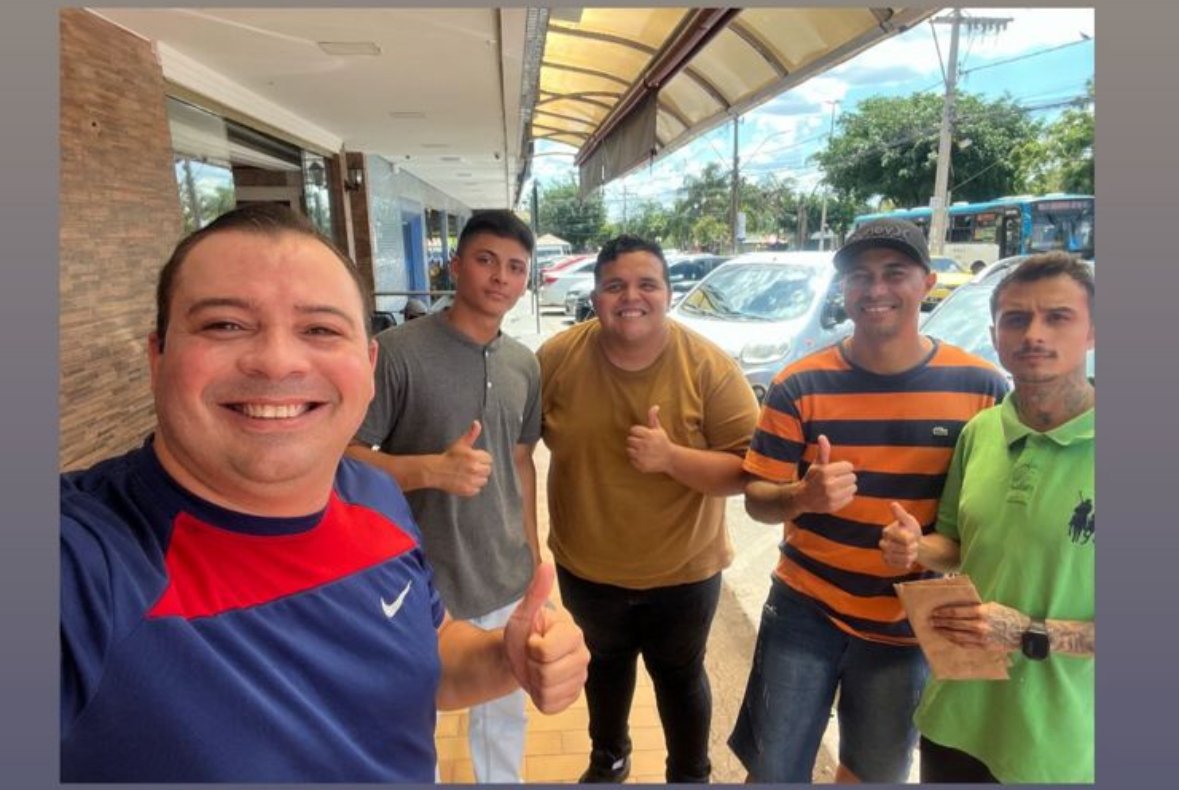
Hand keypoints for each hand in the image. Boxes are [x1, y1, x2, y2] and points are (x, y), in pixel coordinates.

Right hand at [433, 421, 491, 495]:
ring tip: (469, 474)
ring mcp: (472, 481)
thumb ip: (471, 434)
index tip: (474, 459)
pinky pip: (477, 489)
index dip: (482, 458)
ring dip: (478, 478)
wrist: (436, 471)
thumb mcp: (460, 443)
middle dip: (481, 468)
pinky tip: (466, 481)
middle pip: (488, 470)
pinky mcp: (468, 490)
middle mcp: (474, 469)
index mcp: (474, 457)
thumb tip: (477, 423)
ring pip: (484, 480)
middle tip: (471, 467)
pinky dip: (473, 487)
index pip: (489, 459)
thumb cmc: (449, 456)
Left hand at [504, 563, 589, 712]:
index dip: (531, 648)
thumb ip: (536, 593)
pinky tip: (540, 685)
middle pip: (547, 674)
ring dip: (534, 683)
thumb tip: (546, 565)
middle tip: (532, 657)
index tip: (532, 641)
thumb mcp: (524, 613)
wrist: (518, 658)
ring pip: (548, 691)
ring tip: (536, 669)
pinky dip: (539, 698)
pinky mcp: (573, 697)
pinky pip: (551, 706)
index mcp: (573, 633)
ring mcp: (580, 678)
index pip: (544, 652)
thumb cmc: (522, 633)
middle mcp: (583, 655)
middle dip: (531, 666)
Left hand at [626, 405, 673, 474]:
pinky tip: (643, 458)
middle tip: (642, 444)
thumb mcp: (659, 429)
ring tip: (642, 451)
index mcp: (648, 435)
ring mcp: (642, 456)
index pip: (633, 430)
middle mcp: (644, 445)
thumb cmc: (663, 442)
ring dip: (634, 450)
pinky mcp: (640, 465)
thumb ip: (653, 418)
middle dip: (635, 441)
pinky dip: (635, 459)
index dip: (637, 432)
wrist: (670, 458)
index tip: (643, 436)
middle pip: (629, 440)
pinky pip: (631, 460)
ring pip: (628, 450)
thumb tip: (655, 406)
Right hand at [796, 435, 855, 513]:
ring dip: (848, 487)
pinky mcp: (834, 506)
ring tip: (838, 487)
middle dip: (846, 477)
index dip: (845, 467)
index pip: (848, 466)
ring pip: (853, 488)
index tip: (838, 470)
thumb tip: (822, 436)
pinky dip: (846, 496)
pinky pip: (850, 498)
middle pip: (852, 477)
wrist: (801, 499)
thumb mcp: (816, 464)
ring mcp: (831, 497)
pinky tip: (837, 495)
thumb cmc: (811, 479)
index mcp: (824, 472)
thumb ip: (823, 451)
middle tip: (838, 479)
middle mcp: (828, 484)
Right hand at [880, 501, 921, 568]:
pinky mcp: (887, 563)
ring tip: (911, 551)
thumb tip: (893, 504)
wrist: (912, 544)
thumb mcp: (908, 520)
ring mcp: (884, 554)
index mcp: (886, 531)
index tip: (913, 535)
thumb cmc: (910, 530)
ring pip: (903, 558)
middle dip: (913, 547)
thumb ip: (900, 514)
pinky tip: (907, 558)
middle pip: (904, 549)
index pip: (904, 538)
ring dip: (911, 555)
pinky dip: (907, 562)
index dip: (912, 538)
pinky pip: (900, 566)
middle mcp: (882, 543)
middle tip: (913, 544)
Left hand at [928, 601, 1029, 651]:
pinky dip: (955, 640)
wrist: (1023, 633)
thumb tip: (959, 608)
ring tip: (936, 629)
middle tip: (930, 621)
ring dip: (945, 632)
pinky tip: (949, 638)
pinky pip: (965, 644)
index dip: (943, 613)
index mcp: (981, 612)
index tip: (934, 612)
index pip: (956, 612)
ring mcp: (981, 638)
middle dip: (940, 623)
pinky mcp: (983, 647)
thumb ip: (976, 608)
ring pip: (957, 635)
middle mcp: (979, 625)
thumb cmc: (1008, 616)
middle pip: (954, 624)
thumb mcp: (992, 606)